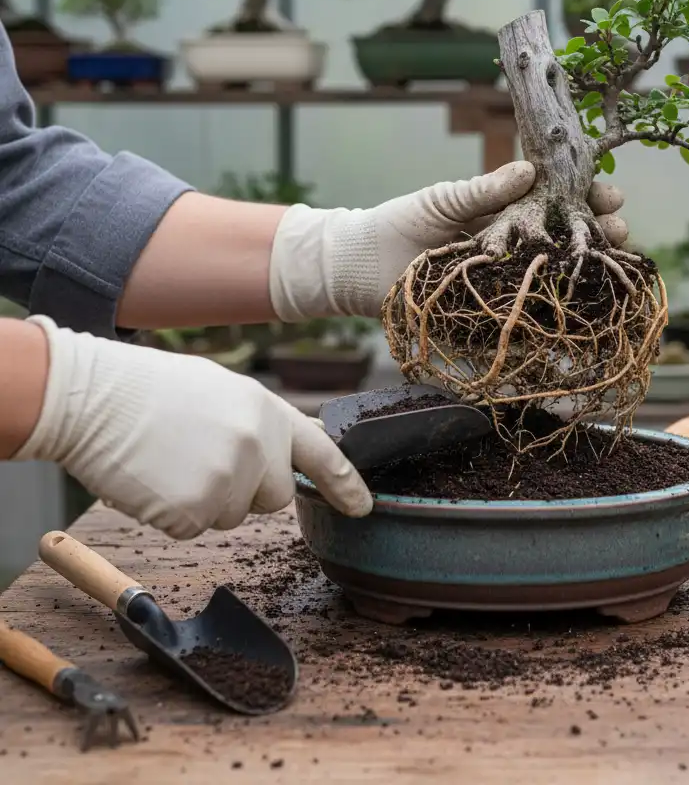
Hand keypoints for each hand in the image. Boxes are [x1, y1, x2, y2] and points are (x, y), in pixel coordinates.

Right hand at [13, 316, 371, 539]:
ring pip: (230, 515)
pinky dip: (172, 514)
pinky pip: (193, 528)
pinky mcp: (195, 510)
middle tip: (200, 459)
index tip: (363, 507)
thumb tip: (276, 455)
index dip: (345, 483)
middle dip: (245, 491)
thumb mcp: (221, 390)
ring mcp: (229, 479)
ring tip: (170, 460)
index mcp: (267, 410)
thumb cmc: (149, 390)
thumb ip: (257, 423)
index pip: (320, 452)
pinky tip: (154, 478)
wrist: (94, 398)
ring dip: (204, 501)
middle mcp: (259, 446)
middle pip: (273, 497)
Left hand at [268, 160, 629, 319]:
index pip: (557, 201)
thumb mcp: (445, 198)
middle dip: (598, 232)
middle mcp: (513, 245)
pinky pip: (529, 310)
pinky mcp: (491, 310)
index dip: (586, 197)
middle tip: (619, 229)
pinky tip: (580, 303)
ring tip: (610, 260)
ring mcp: (506, 279)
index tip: (610, 193)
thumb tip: (530, 169)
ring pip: (556, 273)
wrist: (360, 266)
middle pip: (566, 238)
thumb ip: (485, 189)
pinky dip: (556, 308)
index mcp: (506, 211)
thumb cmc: (399, 224)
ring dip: (587, 268)